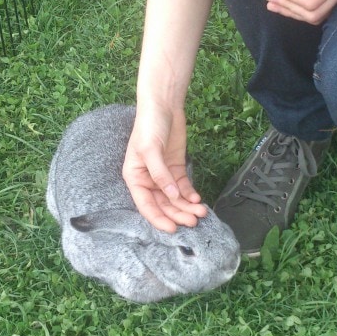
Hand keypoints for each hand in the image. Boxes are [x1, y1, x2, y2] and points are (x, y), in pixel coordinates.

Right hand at [123, 105, 208, 232]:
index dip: (159, 219)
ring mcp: (163, 175)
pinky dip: (191, 195)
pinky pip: (183, 187)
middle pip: (163, 205)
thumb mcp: (150, 149)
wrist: (163, 106)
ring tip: (201, 213)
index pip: (146, 205)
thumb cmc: (149, 126)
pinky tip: (198, 200)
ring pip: (175, 199)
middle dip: (178, 214)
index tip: (173, 229)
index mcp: (134, 178)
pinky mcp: (176, 169)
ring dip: (187, 207)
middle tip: (194, 221)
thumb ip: (160, 174)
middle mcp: (147, 180)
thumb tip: (172, 196)